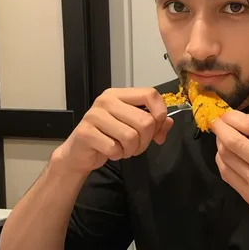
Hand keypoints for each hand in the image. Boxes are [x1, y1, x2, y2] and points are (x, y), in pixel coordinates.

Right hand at [53, 88, 172, 174]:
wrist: (80, 152)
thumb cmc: (108, 137)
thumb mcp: (133, 128)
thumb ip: (153, 123)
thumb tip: (168, 122)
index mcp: (120, 94)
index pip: (150, 94)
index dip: (160, 113)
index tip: (158, 128)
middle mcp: (106, 101)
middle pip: (144, 121)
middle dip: (146, 140)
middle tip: (137, 146)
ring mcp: (94, 115)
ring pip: (131, 137)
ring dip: (131, 150)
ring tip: (123, 149)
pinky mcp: (86, 133)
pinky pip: (115, 148)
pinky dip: (117, 155)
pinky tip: (111, 152)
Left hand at [212, 111, 248, 237]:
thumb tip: (241, 123)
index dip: (235, 117)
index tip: (226, 113)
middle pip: (236, 143)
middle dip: (220, 128)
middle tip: (215, 121)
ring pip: (227, 158)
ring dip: (219, 143)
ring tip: (221, 136)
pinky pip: (227, 174)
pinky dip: (221, 160)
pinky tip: (224, 153)